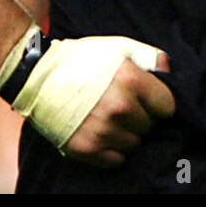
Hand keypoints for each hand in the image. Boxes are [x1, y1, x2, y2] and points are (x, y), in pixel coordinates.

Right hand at [8, 35, 175, 167]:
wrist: (38, 75)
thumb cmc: (81, 59)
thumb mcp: (118, 47)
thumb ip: (148, 57)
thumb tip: (167, 70)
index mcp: (131, 81)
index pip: (167, 108)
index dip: (158, 103)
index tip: (147, 99)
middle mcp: (119, 109)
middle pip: (149, 127)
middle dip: (140, 117)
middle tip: (122, 105)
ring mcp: (103, 131)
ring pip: (134, 144)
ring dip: (126, 133)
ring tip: (109, 117)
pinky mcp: (86, 149)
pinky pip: (116, 159)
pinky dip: (112, 149)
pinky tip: (100, 131)